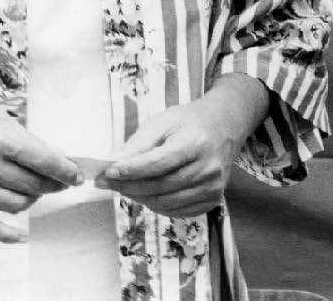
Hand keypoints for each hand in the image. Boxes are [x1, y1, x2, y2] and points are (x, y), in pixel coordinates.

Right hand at [0, 90, 79, 242]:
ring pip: (17, 205)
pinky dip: (7, 234)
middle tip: (61, 180)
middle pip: (35, 185)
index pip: (45, 162)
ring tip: (36, 190)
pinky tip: (22, 235)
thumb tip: (52, 156)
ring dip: (33, 199)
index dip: (67, 171)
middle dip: (54, 184)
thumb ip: (23, 138)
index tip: (77, 175)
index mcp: (1, 139)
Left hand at [99, 74, 268, 218]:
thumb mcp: (163, 121)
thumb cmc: (191, 121)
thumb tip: (112, 162)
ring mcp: (213, 186)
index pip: (157, 164)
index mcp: (195, 142)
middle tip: (107, 182)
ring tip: (125, 187)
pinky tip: (148, 194)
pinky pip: (177, 211)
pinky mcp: (213, 199)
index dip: (130, 171)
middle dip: (128, 186)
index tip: (108, 172)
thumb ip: (138, 143)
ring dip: (140, 198)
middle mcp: (208, 167)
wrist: (225, 125)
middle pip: (159, 186)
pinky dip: (157, 205)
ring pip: (165, 203)